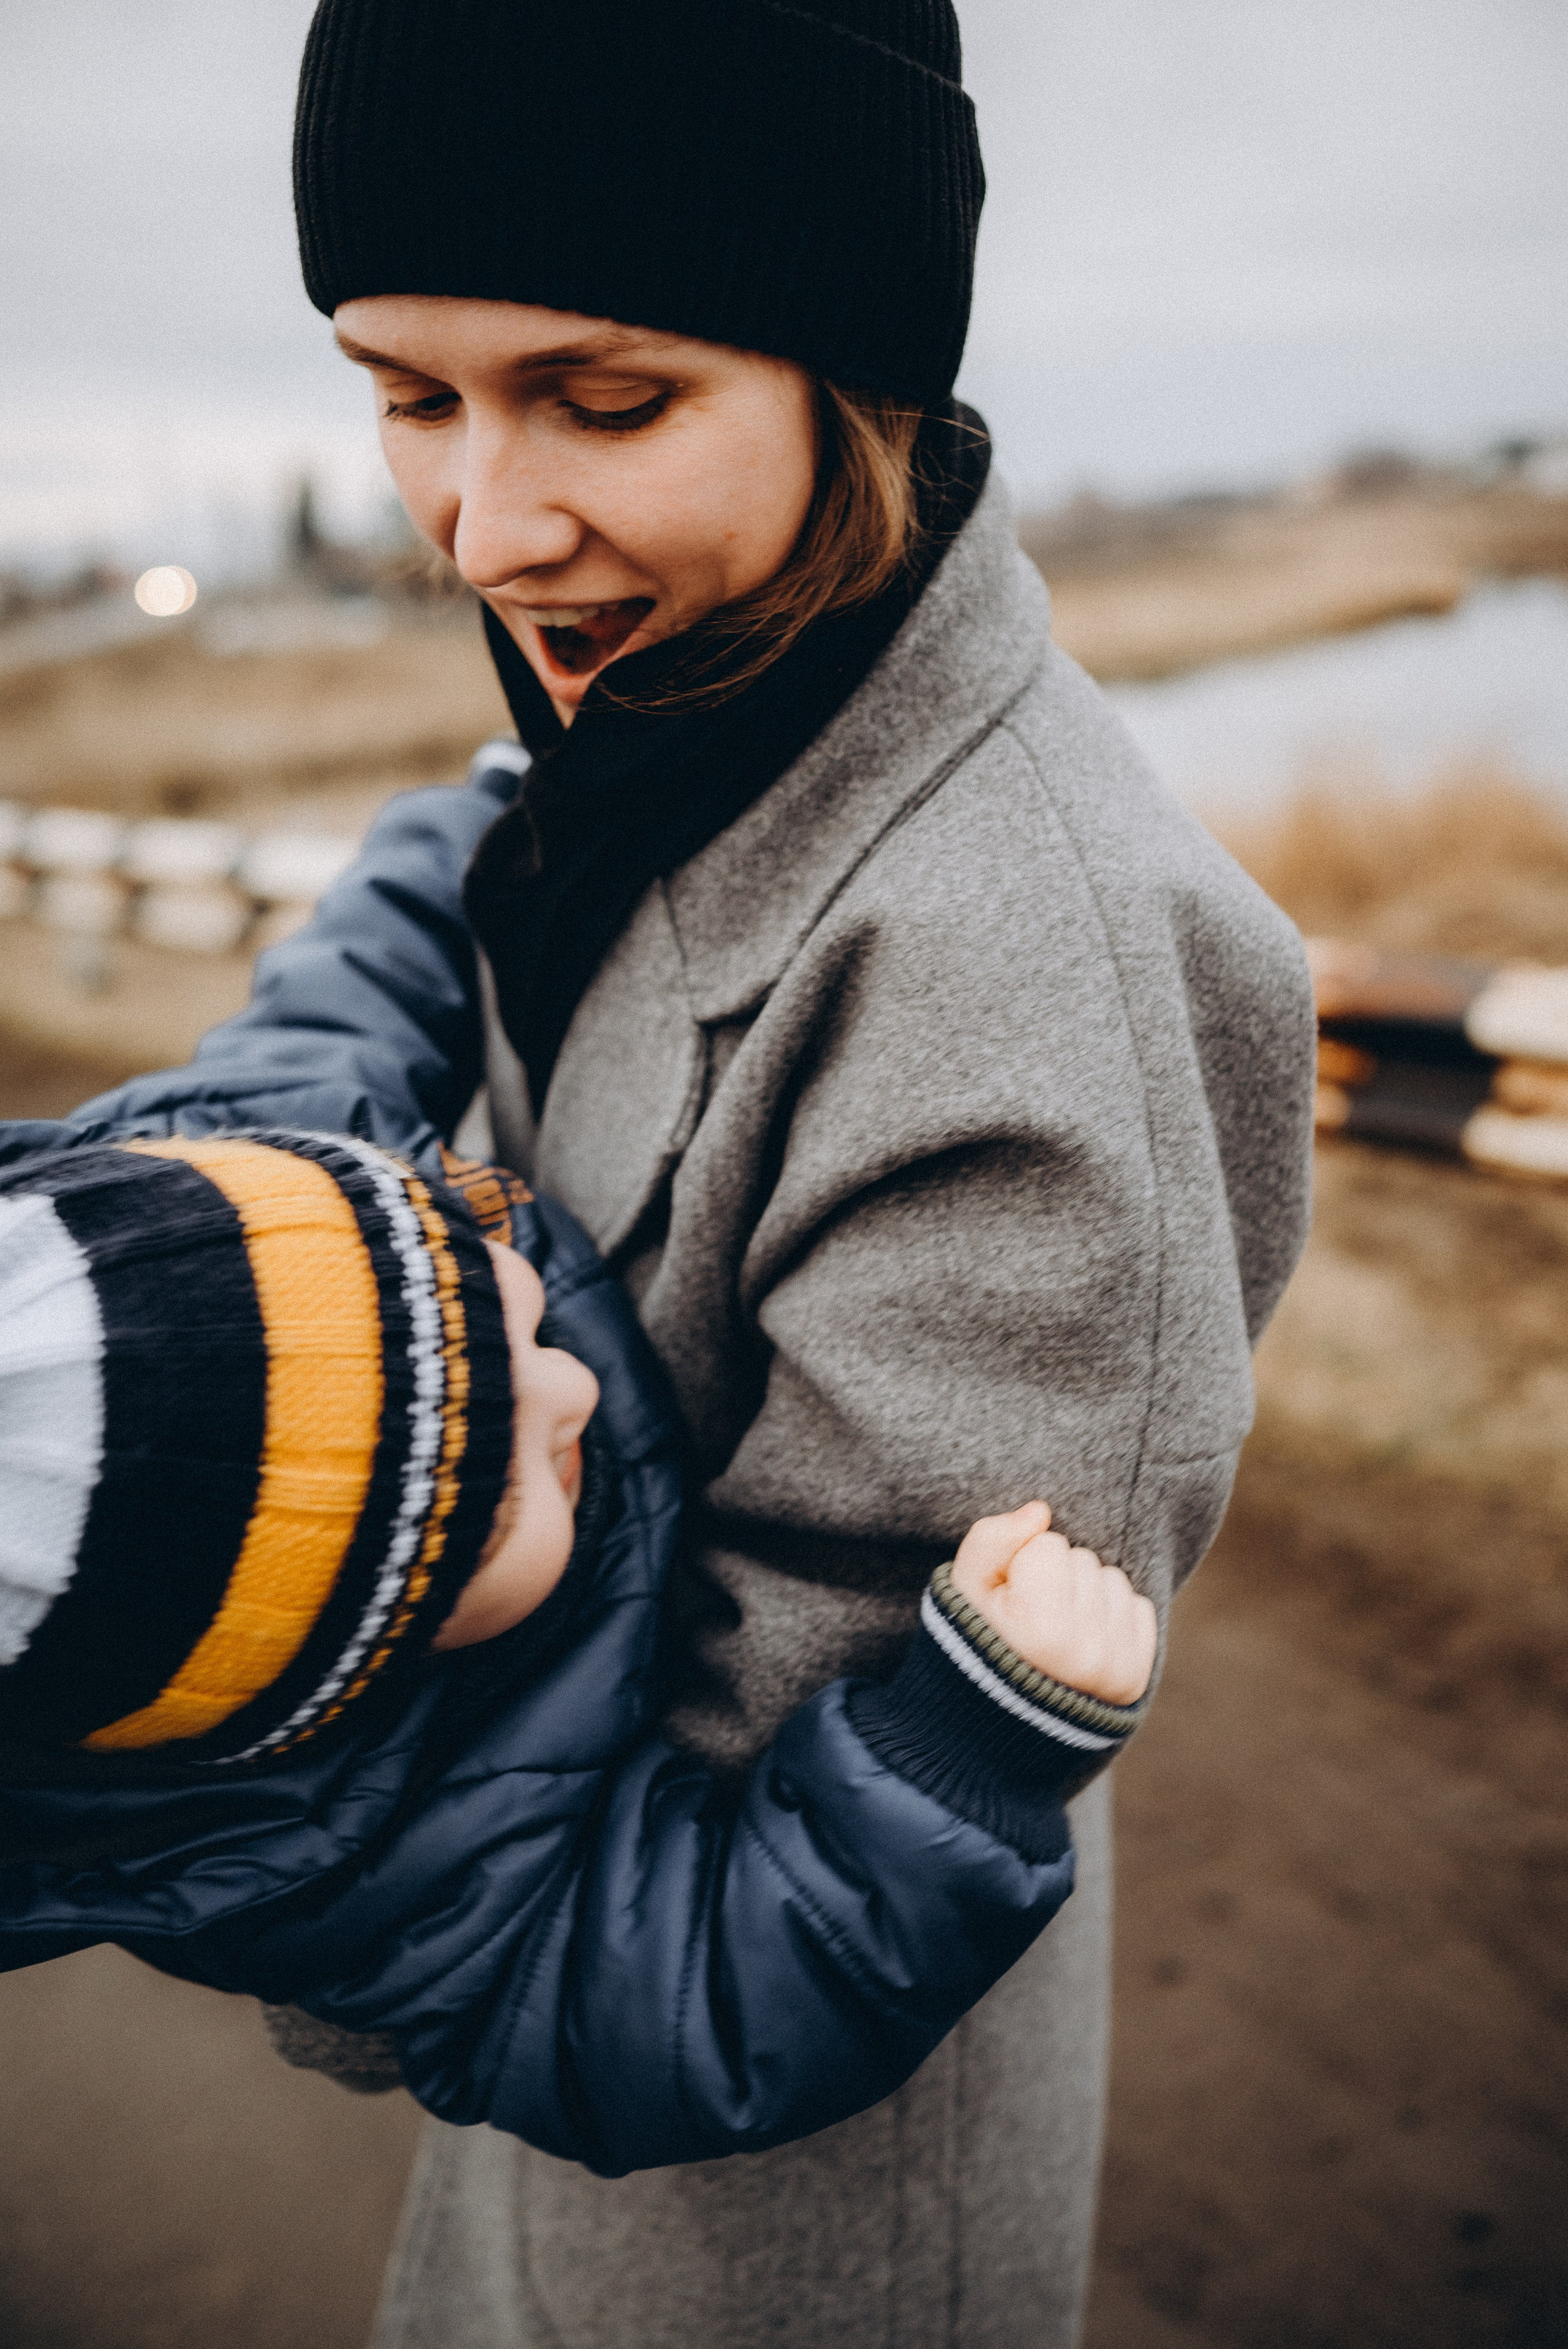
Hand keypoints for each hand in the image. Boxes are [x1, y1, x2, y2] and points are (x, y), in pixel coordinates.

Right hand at [949, 1503, 1157, 1705]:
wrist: (994, 1726)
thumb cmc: (974, 1643)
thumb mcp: (961, 1590)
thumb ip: (991, 1540)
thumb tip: (1041, 1512)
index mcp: (1040, 1631)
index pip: (1048, 1545)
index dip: (1021, 1564)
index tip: (1007, 1601)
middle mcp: (1086, 1653)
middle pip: (1082, 1560)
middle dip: (1055, 1578)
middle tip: (1029, 1619)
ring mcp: (1116, 1668)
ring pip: (1112, 1580)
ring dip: (1085, 1594)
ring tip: (1054, 1631)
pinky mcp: (1135, 1677)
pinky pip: (1139, 1607)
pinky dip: (1111, 1615)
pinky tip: (1080, 1641)